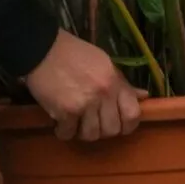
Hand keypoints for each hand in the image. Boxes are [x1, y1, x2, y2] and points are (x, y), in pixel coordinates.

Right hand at [23, 30, 143, 142]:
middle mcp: (103, 93)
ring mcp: (85, 103)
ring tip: (75, 122)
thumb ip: (122, 82)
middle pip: (112, 129)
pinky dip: (63, 131)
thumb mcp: (103, 62)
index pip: (133, 114)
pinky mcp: (66, 111)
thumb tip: (143, 96)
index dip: (128, 125)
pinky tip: (60, 122)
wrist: (41, 48)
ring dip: (82, 132)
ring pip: (92, 135)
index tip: (118, 124)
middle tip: (91, 121)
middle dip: (102, 129)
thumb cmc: (73, 53)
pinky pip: (69, 134)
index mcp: (114, 80)